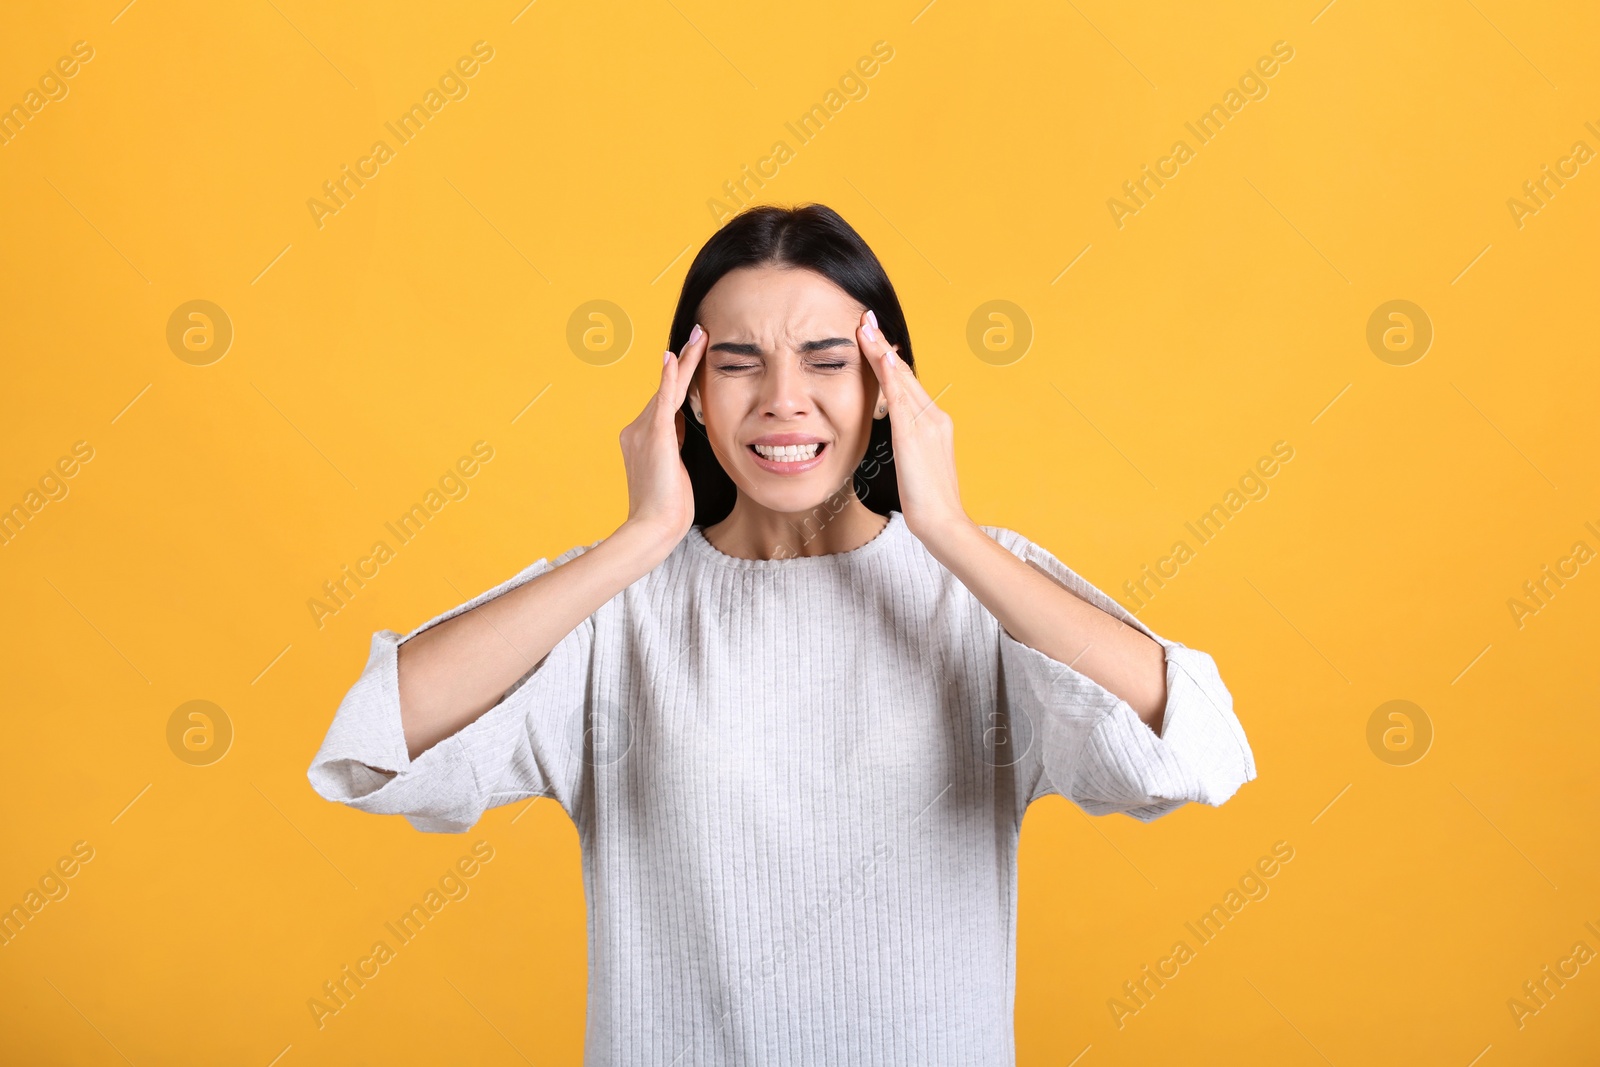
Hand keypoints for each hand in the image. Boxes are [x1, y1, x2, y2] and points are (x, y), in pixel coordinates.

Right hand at [618, 323, 706, 549]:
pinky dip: (669, 378)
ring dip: (686, 360)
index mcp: (642, 437)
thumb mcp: (673, 469)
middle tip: (700, 333)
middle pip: (667, 389)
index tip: (690, 356)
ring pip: (669, 388)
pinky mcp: (654, 436)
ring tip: (701, 335)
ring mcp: (643, 431)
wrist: (653, 528)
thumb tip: (682, 424)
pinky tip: (674, 356)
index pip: (665, 402)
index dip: (679, 378)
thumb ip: (673, 443)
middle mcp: (636, 429)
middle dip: (684, 360)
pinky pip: (663, 400)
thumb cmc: (667, 508)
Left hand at [857, 309, 971, 546]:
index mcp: (936, 423)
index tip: (876, 338)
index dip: (891, 360)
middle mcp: (935, 417)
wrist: (943, 522)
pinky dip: (890, 374)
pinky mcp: (915, 435)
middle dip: (884, 345)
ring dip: (882, 351)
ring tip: (865, 328)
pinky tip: (879, 356)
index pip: (909, 384)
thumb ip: (910, 445)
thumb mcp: (917, 466)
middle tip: (867, 319)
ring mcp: (927, 424)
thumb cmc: (928, 502)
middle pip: (905, 374)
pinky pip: (900, 397)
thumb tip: (900, 437)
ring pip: (902, 379)